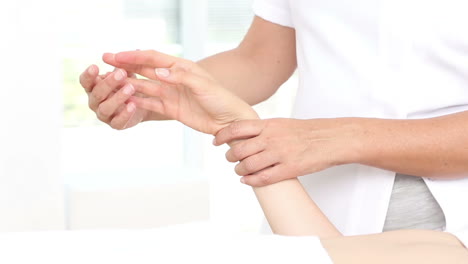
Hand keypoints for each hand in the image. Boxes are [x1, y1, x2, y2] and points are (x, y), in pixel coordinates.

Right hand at [79, 65, 156, 128]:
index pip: (85, 81)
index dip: (88, 75)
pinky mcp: (115, 125)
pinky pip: (117, 122)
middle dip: (109, 83)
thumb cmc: (130, 84)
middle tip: (121, 73)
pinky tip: (133, 105)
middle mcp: (95, 101)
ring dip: (118, 97)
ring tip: (131, 88)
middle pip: (97, 93)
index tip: (95, 66)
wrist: (144, 104)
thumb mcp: (128, 73)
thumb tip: (135, 50)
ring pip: (105, 107)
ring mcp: (104, 114)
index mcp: (94, 86)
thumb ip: (127, 64)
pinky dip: (125, 114)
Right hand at [102, 50, 257, 134]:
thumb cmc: (221, 99)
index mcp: (181, 67)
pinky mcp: (171, 109)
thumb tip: (158, 71)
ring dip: (128, 83)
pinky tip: (125, 100)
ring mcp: (171, 93)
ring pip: (145, 86)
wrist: (230, 120)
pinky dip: (138, 101)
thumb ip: (180, 77)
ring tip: (110, 82)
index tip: (116, 56)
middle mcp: (173, 78)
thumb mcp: (203, 85)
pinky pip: (151, 104)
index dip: (134, 56)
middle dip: (126, 66)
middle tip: (106, 62)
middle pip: (145, 70)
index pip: (153, 58)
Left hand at [213, 118, 360, 186]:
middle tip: (230, 159)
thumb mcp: (282, 123)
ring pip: (248, 166)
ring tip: (240, 171)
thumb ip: (263, 129)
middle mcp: (271, 138)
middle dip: (230, 156)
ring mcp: (280, 154)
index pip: (237, 128)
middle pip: (239, 150)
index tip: (215, 141)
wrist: (332, 139)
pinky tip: (248, 181)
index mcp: (269, 125)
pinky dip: (251, 181)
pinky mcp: (289, 169)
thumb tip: (244, 135)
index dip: (222, 135)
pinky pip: (263, 178)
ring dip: (239, 170)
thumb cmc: (307, 131)